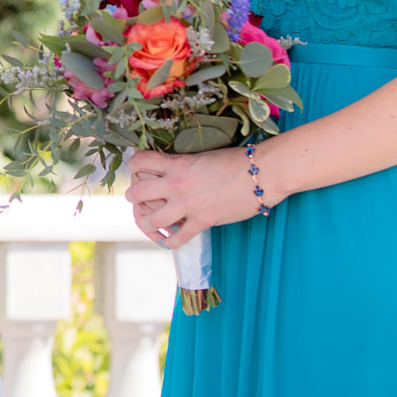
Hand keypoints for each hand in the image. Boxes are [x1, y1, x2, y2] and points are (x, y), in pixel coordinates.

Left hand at [123, 146, 262, 245]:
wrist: (263, 173)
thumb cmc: (237, 160)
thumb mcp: (202, 155)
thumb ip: (182, 163)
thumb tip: (169, 168)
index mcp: (177, 163)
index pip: (140, 162)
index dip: (134, 165)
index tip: (137, 169)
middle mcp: (177, 184)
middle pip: (137, 193)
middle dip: (133, 195)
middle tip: (137, 197)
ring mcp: (188, 205)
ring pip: (151, 219)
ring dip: (145, 221)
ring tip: (148, 219)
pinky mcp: (203, 222)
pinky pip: (177, 239)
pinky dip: (169, 241)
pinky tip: (168, 239)